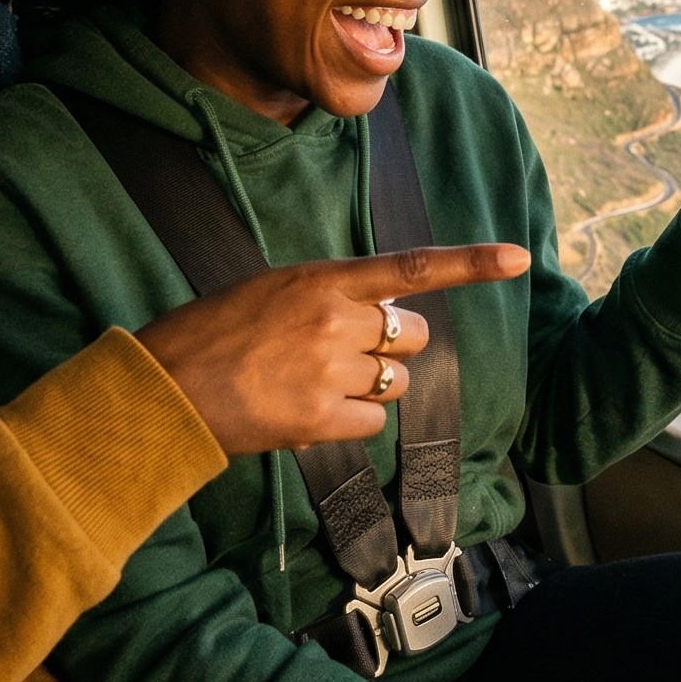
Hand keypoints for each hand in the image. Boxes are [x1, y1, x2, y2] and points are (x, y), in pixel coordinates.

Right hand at [136, 243, 529, 455]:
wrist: (164, 387)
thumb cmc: (209, 334)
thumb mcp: (270, 290)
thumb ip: (327, 297)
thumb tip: (374, 320)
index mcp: (321, 280)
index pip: (411, 267)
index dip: (470, 264)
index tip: (516, 258)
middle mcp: (335, 320)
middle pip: (413, 336)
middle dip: (395, 348)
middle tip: (347, 355)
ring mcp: (331, 371)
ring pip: (396, 383)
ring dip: (373, 387)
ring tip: (317, 385)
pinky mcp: (322, 419)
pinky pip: (374, 423)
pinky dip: (353, 422)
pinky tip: (312, 414)